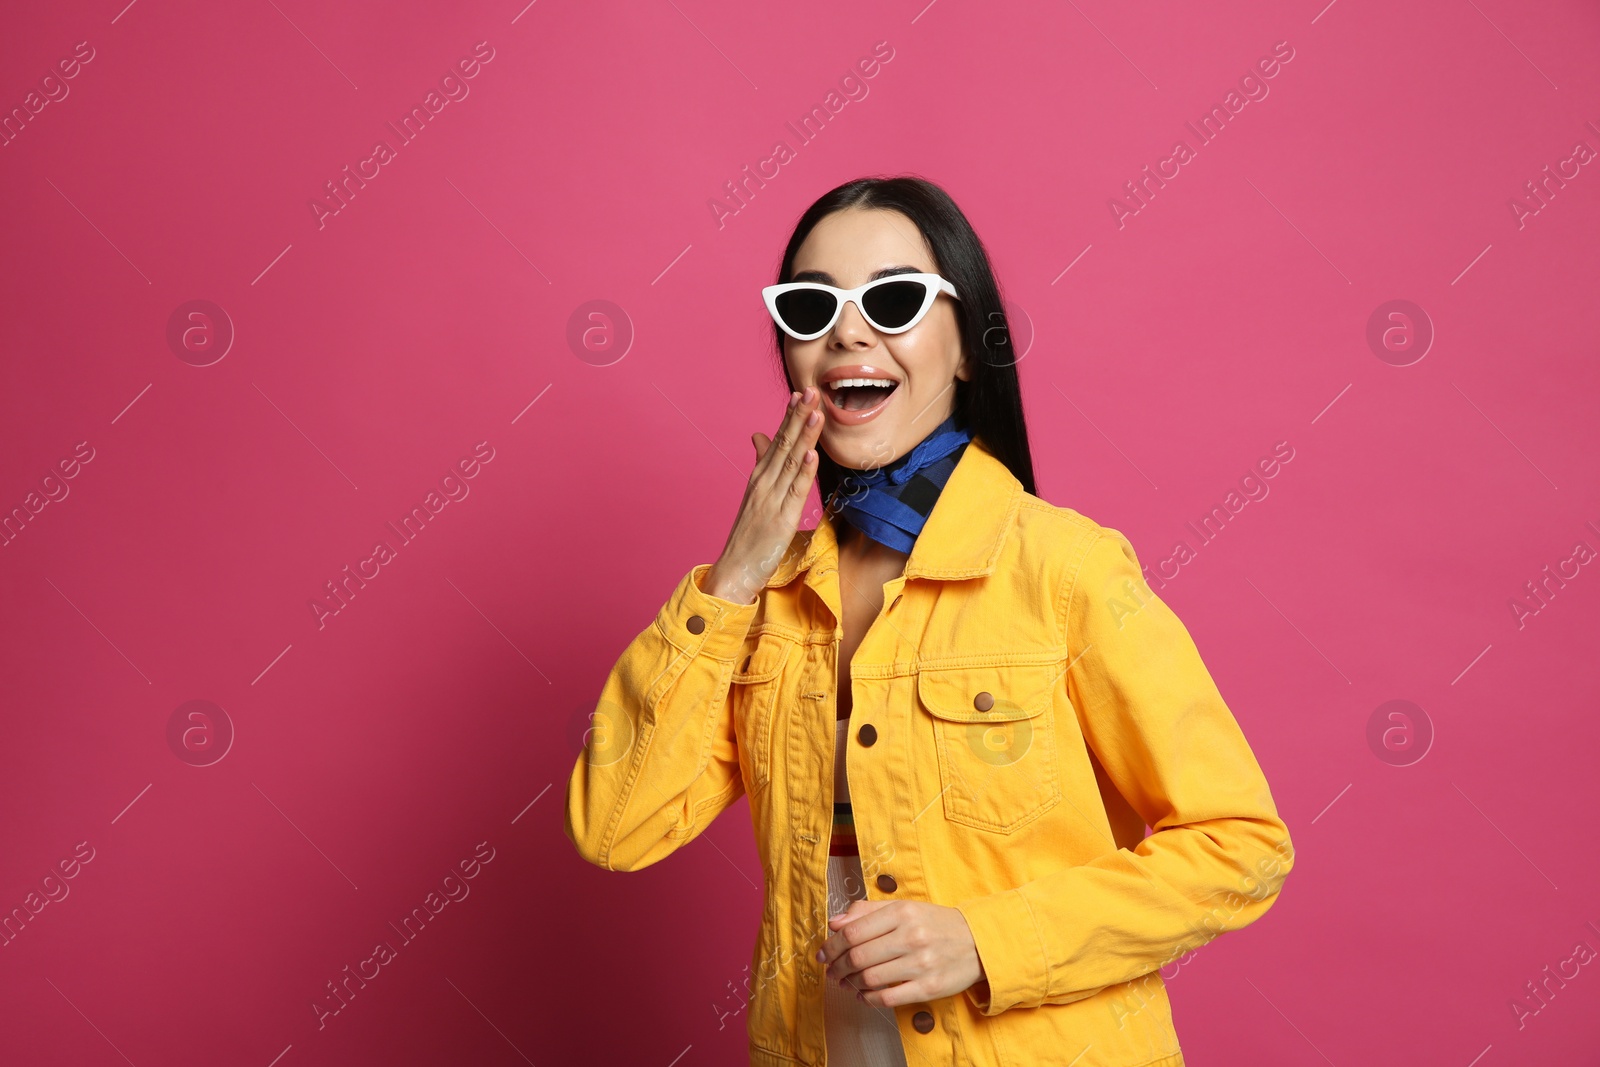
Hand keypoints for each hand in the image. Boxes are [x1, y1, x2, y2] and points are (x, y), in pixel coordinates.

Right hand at [702, 387, 824, 604]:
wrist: (734, 569)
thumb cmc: (748, 534)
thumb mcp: (755, 494)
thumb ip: (762, 463)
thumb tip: (760, 435)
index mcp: (760, 477)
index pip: (777, 440)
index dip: (791, 416)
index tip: (802, 392)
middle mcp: (764, 483)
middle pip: (784, 444)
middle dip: (799, 417)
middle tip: (812, 390)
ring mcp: (772, 500)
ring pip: (791, 463)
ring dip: (804, 437)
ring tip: (816, 413)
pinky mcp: (782, 520)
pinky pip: (795, 492)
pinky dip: (804, 472)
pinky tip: (812, 454)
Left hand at [816, 899, 987, 1008]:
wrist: (978, 942)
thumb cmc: (935, 924)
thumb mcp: (904, 908)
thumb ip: (868, 911)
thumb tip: (835, 923)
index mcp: (902, 912)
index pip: (854, 931)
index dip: (832, 945)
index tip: (823, 954)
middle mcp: (912, 936)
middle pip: (858, 956)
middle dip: (837, 966)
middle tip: (830, 971)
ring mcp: (921, 963)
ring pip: (870, 978)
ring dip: (850, 983)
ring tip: (845, 982)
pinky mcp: (929, 987)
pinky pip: (888, 998)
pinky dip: (869, 999)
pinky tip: (863, 994)